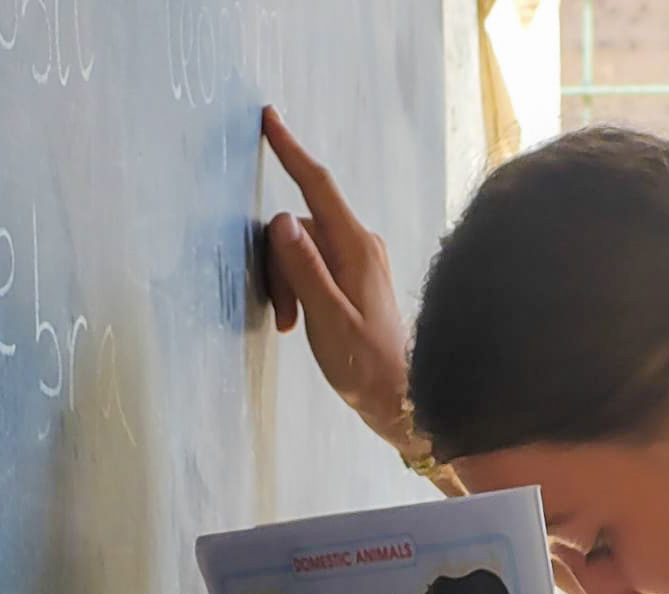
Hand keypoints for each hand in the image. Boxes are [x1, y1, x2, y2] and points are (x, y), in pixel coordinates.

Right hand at [260, 106, 409, 441]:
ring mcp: (358, 260)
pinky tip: (303, 322)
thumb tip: (282, 221)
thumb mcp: (327, 319)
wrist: (400, 397)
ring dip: (287, 284)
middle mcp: (360, 245)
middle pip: (299, 227)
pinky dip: (299, 290)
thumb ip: (304, 270)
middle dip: (279, 265)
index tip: (269, 120)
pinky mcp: (354, 278)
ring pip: (301, 250)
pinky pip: (313, 266)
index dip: (291, 152)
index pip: (318, 187)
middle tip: (283, 316)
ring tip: (293, 326)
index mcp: (356, 248)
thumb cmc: (366, 366)